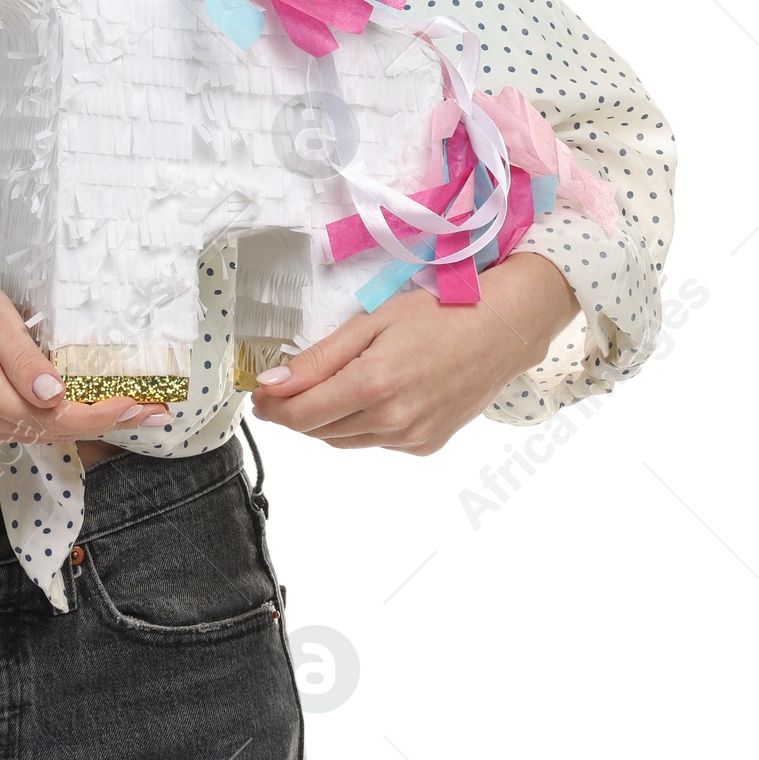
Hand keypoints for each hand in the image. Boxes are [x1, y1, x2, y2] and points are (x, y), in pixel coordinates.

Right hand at [0, 268, 169, 447]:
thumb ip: (22, 357)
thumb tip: (57, 394)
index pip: (52, 414)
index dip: (99, 413)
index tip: (139, 405)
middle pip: (55, 431)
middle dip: (109, 422)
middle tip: (158, 413)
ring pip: (46, 434)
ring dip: (93, 424)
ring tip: (140, 412)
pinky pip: (31, 428)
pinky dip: (68, 420)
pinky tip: (97, 408)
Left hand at [250, 253, 578, 454]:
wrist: (499, 331)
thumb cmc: (435, 314)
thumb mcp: (370, 323)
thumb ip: (318, 359)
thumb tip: (273, 386)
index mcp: (373, 386)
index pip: (302, 414)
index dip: (272, 408)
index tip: (258, 395)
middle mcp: (392, 421)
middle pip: (320, 431)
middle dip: (295, 412)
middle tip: (285, 387)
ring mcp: (412, 439)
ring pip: (345, 441)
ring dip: (325, 421)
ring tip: (326, 388)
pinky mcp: (426, 446)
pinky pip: (376, 442)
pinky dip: (360, 425)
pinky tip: (370, 397)